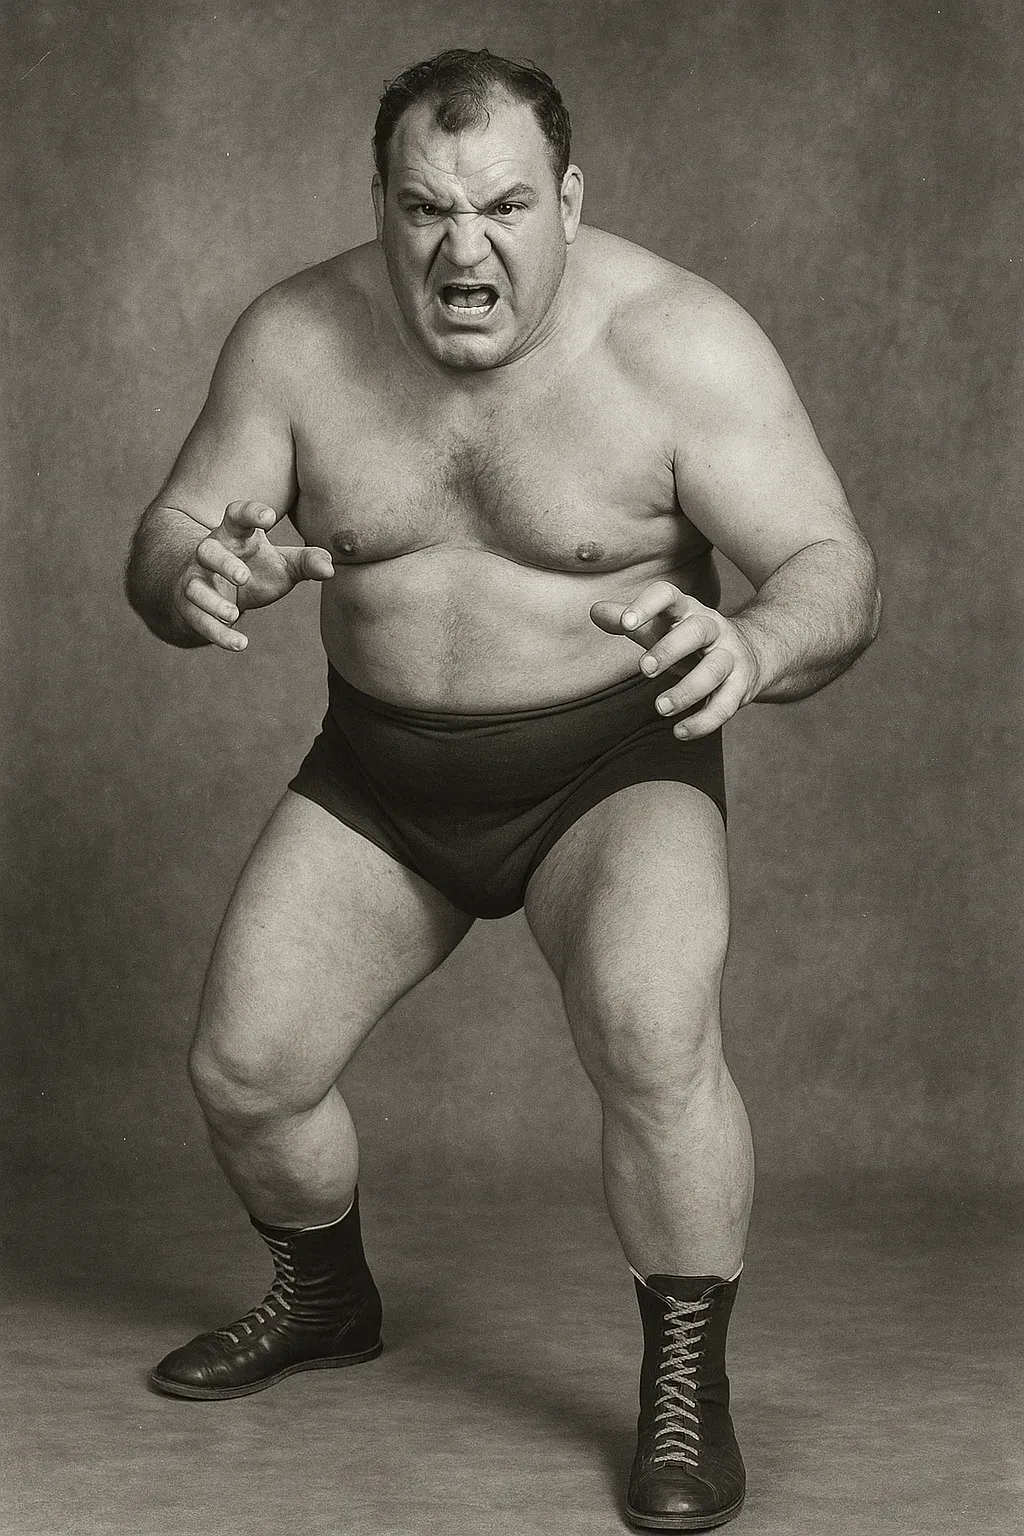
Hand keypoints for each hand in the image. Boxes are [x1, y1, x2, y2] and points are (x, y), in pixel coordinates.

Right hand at [174, 500, 334, 650]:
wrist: (217, 591)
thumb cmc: (256, 568)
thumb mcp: (283, 564)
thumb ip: (307, 562)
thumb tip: (330, 568)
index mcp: (234, 534)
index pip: (237, 516)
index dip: (250, 513)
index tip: (268, 516)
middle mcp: (210, 554)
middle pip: (207, 551)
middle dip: (223, 563)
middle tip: (243, 576)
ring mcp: (196, 580)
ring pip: (194, 588)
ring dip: (212, 601)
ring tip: (233, 614)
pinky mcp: (190, 608)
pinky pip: (199, 621)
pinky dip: (218, 633)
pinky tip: (240, 644)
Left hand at [590, 581, 760, 737]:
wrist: (752, 653)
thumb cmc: (690, 640)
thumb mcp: (660, 628)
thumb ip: (630, 622)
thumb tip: (594, 610)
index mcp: (687, 609)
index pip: (668, 595)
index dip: (647, 605)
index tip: (626, 623)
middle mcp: (712, 628)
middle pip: (697, 630)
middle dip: (670, 649)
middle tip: (644, 669)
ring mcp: (730, 656)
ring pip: (714, 669)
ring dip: (687, 690)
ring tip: (660, 707)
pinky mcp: (740, 686)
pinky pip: (726, 705)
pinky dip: (703, 722)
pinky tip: (680, 732)